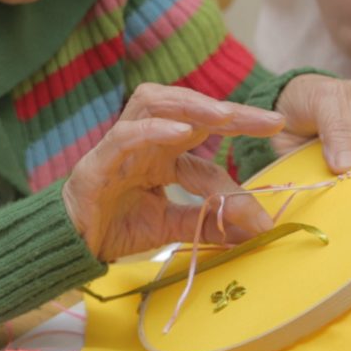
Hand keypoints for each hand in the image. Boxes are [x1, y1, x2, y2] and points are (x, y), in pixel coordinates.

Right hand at [60, 84, 285, 261]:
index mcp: (163, 152)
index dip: (241, 143)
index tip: (278, 140)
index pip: (207, 138)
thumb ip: (208, 222)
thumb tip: (257, 230)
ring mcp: (120, 146)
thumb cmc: (116, 228)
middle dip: (228, 109)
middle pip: (186, 107)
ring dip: (191, 105)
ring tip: (225, 115)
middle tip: (269, 120)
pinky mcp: (99, 160)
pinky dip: (153, 130)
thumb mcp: (171, 226)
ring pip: (153, 103)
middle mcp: (145, 140)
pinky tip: (181, 132)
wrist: (72, 247)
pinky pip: (125, 134)